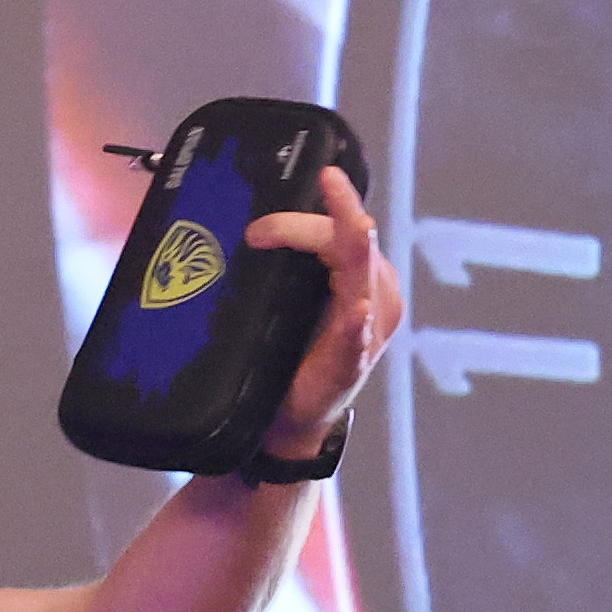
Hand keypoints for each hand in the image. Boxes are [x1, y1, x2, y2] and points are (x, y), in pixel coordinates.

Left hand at [238, 160, 396, 458]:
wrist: (295, 415)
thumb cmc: (295, 350)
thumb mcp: (289, 297)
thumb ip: (285, 262)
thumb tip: (239, 218)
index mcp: (357, 273)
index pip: (339, 228)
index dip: (302, 218)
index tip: (257, 228)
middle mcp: (373, 293)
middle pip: (353, 242)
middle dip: (329, 217)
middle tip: (306, 197)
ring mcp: (368, 330)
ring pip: (365, 279)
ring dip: (358, 251)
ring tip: (357, 226)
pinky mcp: (353, 364)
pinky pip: (356, 340)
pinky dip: (355, 326)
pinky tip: (359, 312)